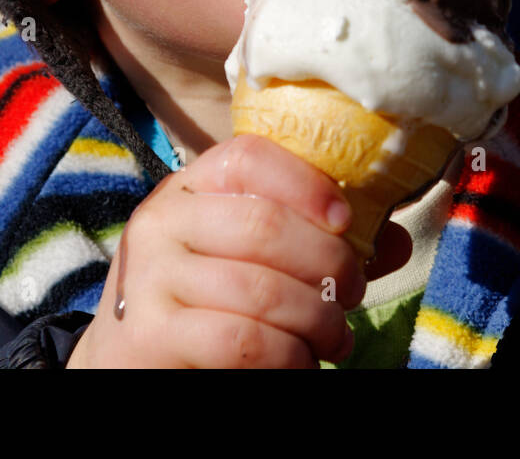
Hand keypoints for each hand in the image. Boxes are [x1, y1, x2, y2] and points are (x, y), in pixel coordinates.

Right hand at [66, 134, 401, 367]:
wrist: (124, 363)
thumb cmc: (204, 300)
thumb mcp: (248, 257)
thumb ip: (316, 241)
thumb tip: (394, 240)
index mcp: (191, 186)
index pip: (249, 156)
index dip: (306, 182)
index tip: (345, 221)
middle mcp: (163, 220)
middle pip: (264, 225)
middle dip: (327, 263)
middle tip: (351, 293)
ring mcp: (151, 276)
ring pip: (261, 289)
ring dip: (317, 320)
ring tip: (335, 338)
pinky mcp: (151, 333)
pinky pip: (243, 340)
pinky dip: (289, 356)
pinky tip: (302, 363)